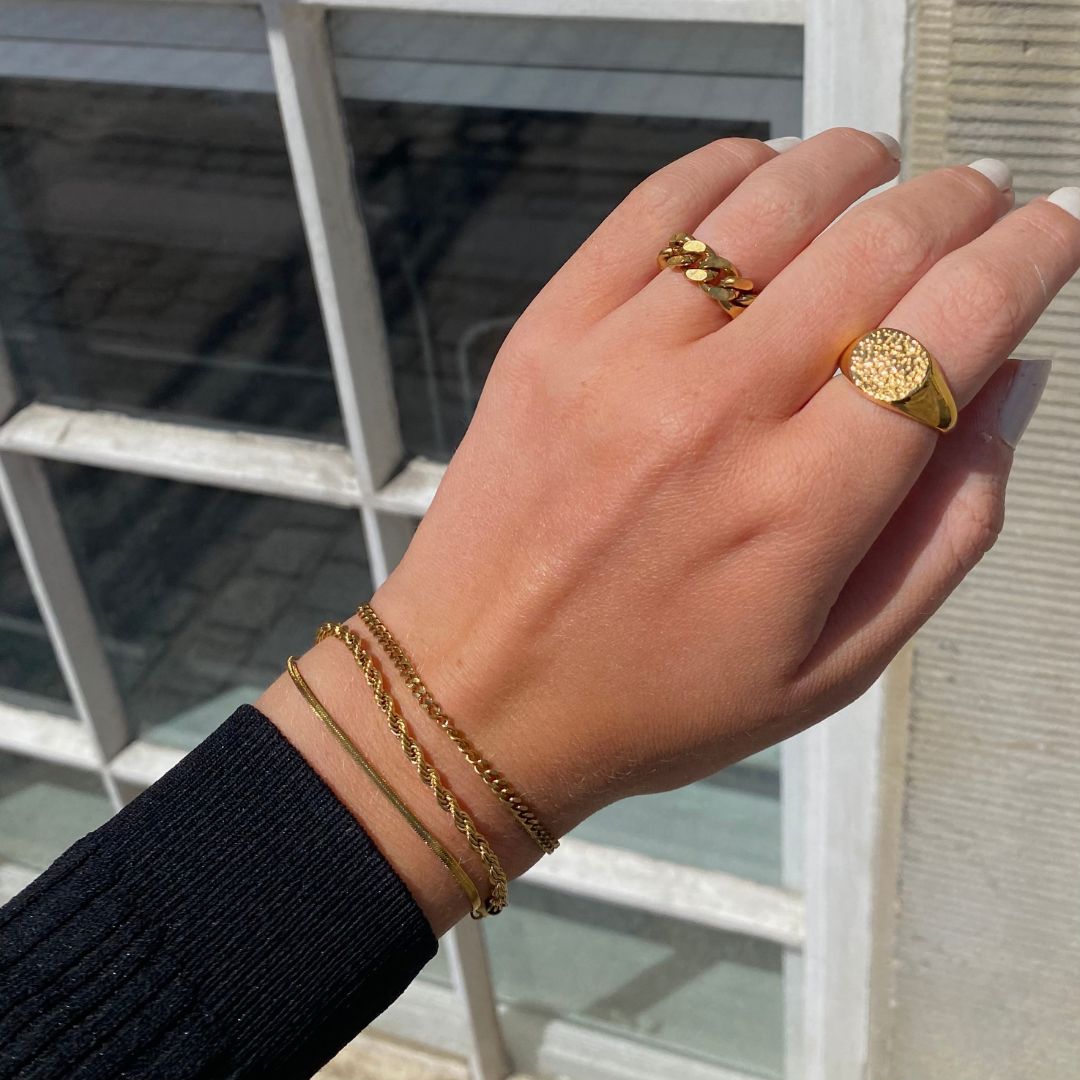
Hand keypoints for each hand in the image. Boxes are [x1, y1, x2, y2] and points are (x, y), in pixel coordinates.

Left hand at [371, 129, 1077, 833]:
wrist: (481, 692)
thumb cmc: (659, 697)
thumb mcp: (834, 665)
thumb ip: (948, 528)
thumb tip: (1010, 382)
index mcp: (802, 506)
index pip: (955, 327)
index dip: (1033, 257)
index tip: (1057, 231)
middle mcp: (716, 414)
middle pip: (879, 245)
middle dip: (960, 202)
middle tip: (982, 201)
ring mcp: (620, 361)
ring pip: (774, 200)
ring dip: (856, 165)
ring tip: (884, 171)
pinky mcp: (550, 334)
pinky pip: (655, 206)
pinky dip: (729, 167)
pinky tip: (762, 178)